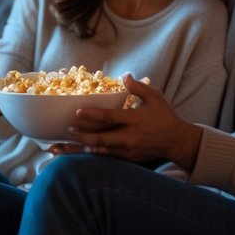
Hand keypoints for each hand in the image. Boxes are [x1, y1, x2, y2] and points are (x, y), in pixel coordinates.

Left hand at [51, 74, 201, 168]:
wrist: (176, 141)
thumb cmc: (164, 116)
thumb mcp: (155, 97)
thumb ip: (138, 87)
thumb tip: (125, 76)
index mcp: (134, 120)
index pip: (109, 118)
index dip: (92, 115)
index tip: (77, 112)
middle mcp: (128, 137)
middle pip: (100, 139)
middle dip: (81, 135)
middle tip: (67, 130)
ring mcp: (126, 151)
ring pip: (98, 152)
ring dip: (78, 150)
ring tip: (58, 148)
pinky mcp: (126, 159)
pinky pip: (103, 159)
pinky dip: (87, 156)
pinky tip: (73, 155)